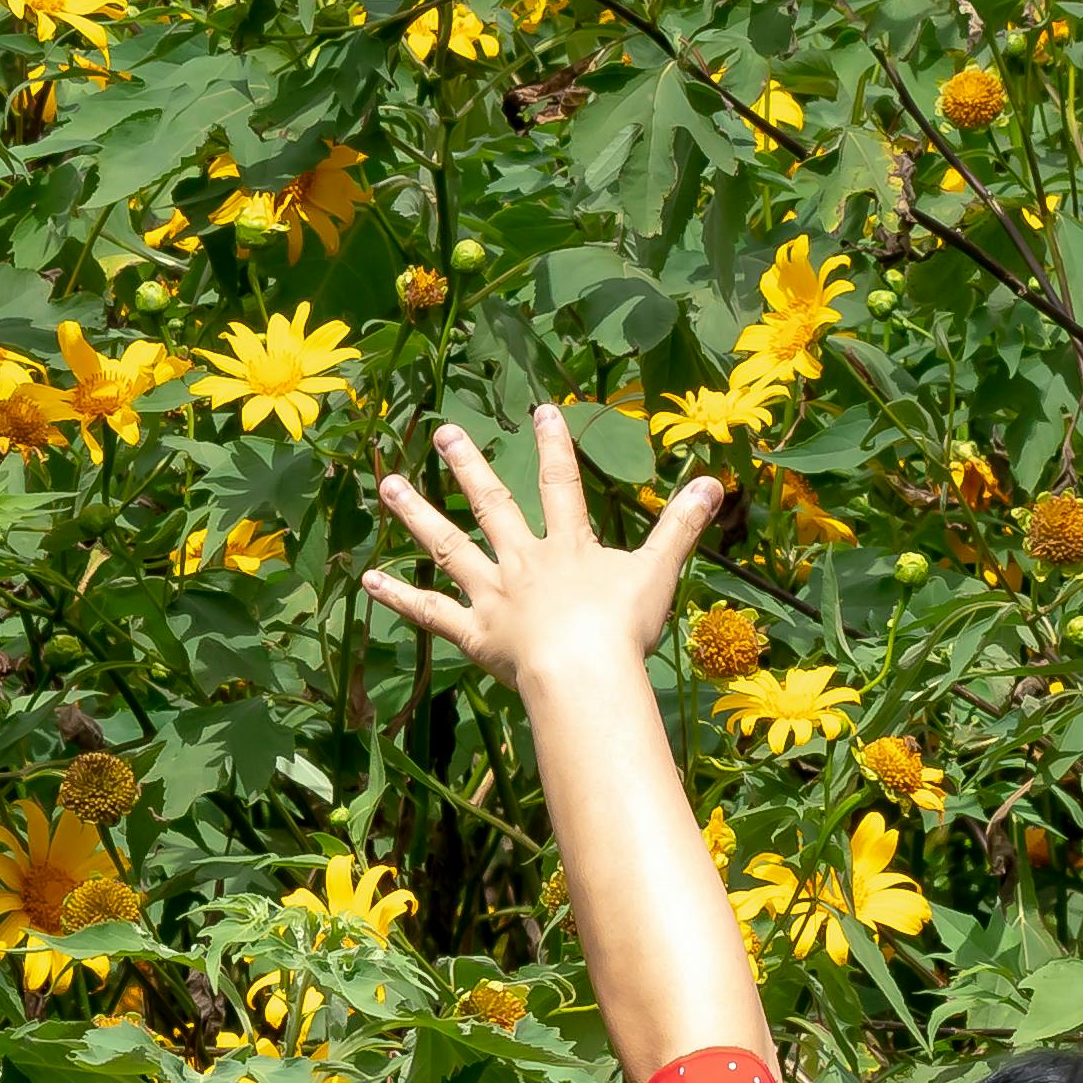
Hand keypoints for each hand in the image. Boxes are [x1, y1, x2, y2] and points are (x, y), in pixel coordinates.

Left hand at [361, 408, 725, 692]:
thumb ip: (680, 526)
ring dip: (418, 514)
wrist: (582, 672)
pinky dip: (399, 597)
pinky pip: (430, 611)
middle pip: (492, 505)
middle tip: (445, 432)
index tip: (540, 411)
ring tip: (390, 484)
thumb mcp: (658, 572)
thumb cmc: (622, 628)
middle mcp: (523, 561)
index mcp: (567, 547)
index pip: (561, 485)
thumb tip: (714, 481)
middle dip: (470, 465)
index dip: (553, 445)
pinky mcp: (474, 633)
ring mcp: (493, 595)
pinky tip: (369, 581)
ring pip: (448, 546)